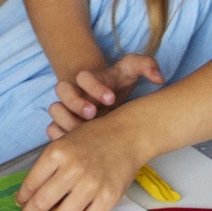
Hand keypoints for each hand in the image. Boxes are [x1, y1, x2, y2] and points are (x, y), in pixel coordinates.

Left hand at [16, 116, 148, 210]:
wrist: (126, 136)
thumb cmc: (91, 138)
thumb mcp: (63, 142)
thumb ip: (46, 166)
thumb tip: (27, 196)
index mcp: (57, 152)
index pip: (30, 184)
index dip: (22, 198)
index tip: (21, 202)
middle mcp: (73, 168)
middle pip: (41, 203)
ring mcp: (92, 184)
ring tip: (60, 208)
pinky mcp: (109, 197)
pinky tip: (82, 208)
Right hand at [48, 53, 162, 137]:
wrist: (107, 98)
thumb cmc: (118, 84)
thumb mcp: (133, 71)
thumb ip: (147, 66)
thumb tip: (159, 77)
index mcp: (89, 78)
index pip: (83, 76)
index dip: (94, 86)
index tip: (112, 98)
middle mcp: (74, 92)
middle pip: (63, 90)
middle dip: (77, 102)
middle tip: (94, 114)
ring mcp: (66, 109)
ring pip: (55, 110)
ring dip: (68, 120)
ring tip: (86, 131)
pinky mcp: (63, 126)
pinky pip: (52, 129)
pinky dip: (61, 136)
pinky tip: (77, 144)